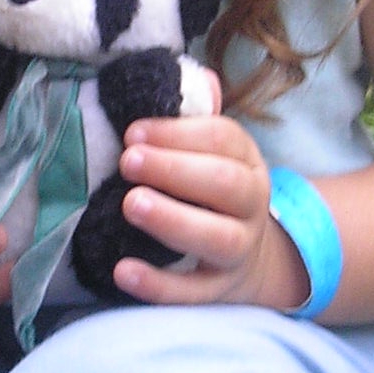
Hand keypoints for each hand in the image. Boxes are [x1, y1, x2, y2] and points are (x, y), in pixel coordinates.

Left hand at [112, 114, 307, 311]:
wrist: (248, 257)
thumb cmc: (210, 192)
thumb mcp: (212, 154)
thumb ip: (196, 120)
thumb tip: (201, 80)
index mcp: (247, 162)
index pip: (223, 139)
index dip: (178, 133)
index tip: (132, 132)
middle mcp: (251, 205)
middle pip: (226, 185)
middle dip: (175, 169)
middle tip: (127, 161)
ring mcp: (238, 250)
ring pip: (217, 238)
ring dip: (172, 219)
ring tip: (129, 204)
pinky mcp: (217, 290)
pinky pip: (192, 293)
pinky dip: (158, 285)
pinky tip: (123, 270)